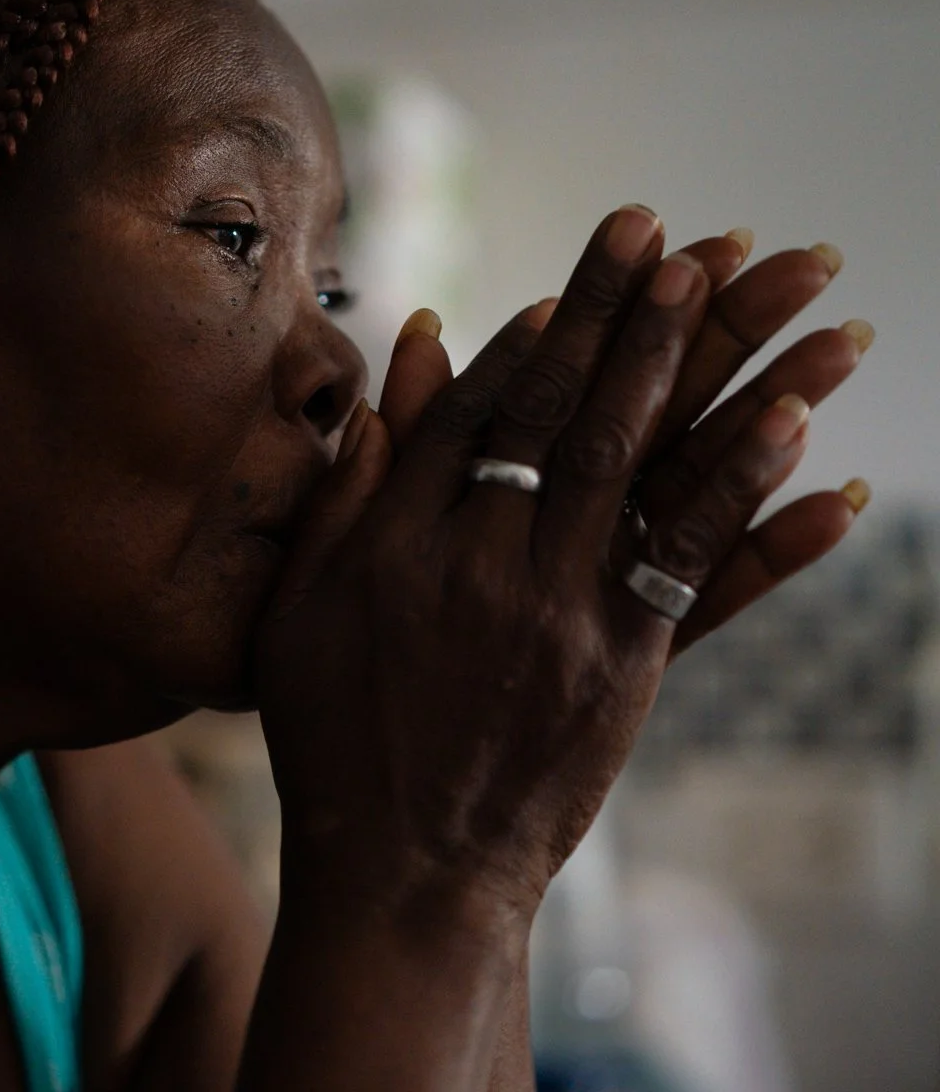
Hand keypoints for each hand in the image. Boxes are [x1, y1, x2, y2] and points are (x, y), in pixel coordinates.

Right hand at [253, 207, 864, 918]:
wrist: (401, 871)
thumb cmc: (336, 734)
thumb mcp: (305, 604)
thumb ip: (353, 482)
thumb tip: (402, 356)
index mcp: (400, 542)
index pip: (479, 411)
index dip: (540, 335)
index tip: (590, 270)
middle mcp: (482, 565)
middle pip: (567, 415)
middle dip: (629, 318)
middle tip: (683, 237)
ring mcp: (558, 617)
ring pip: (641, 470)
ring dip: (706, 373)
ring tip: (761, 297)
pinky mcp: (620, 670)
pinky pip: (696, 571)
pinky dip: (752, 502)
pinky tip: (804, 440)